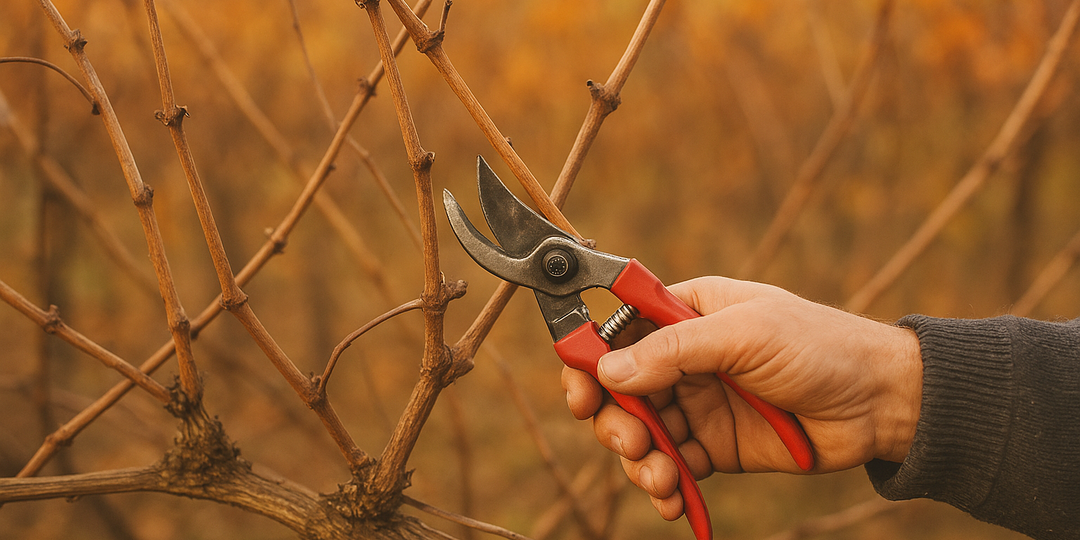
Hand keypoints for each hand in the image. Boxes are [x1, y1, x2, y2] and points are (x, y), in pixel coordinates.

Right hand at [561, 276, 921, 519]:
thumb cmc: (819, 347)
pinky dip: (665, 484)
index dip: (592, 360)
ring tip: (660, 478)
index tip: (579, 392)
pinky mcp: (715, 446)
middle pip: (621, 389)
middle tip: (630, 444)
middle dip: (615, 421)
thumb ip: (674, 349)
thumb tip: (608, 369)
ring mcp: (699, 403)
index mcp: (689, 312)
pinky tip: (673, 499)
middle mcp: (687, 357)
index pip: (621, 331)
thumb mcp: (744, 335)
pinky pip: (673, 465)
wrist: (878, 403)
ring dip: (640, 459)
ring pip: (642, 432)